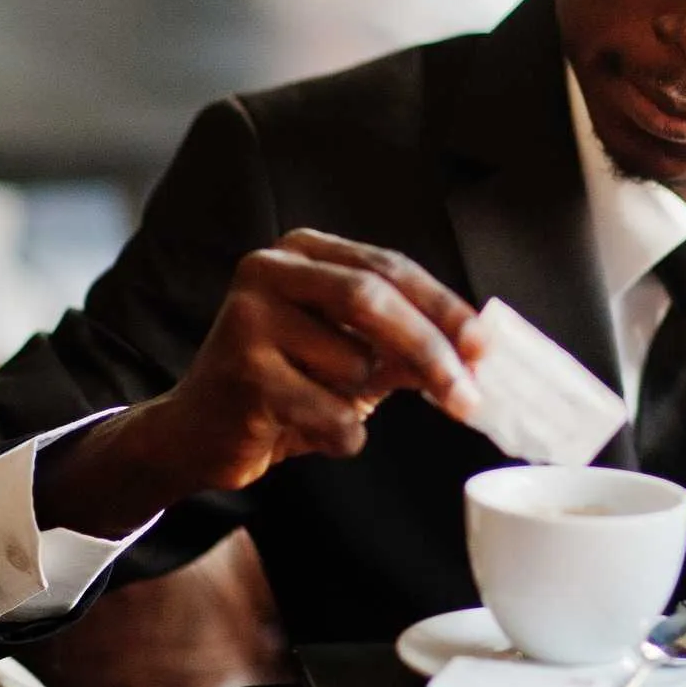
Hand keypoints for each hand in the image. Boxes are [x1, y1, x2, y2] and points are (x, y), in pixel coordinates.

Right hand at [37, 230, 484, 537]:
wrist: (199, 434)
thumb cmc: (286, 386)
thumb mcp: (352, 354)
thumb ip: (407, 343)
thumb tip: (479, 353)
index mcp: (303, 251)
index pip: (391, 267)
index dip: (444, 308)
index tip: (485, 346)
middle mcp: (268, 270)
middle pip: (373, 299)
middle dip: (431, 351)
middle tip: (469, 396)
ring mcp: (247, 318)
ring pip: (353, 364)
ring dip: (361, 403)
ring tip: (324, 407)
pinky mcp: (240, 372)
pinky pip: (328, 412)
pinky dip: (339, 435)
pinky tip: (306, 432)